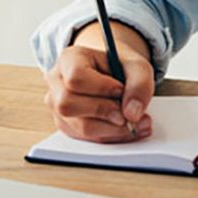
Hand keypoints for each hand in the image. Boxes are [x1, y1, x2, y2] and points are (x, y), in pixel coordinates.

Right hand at [42, 21, 154, 142]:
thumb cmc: (121, 67)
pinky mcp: (67, 125)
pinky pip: (86, 138)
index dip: (101, 88)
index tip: (121, 90)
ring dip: (112, 129)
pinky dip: (110, 136)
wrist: (113, 75)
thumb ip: (140, 84)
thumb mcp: (137, 66)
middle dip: (104, 112)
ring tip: (135, 123)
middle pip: (68, 105)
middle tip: (128, 114)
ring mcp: (57, 106)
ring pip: (79, 126)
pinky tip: (127, 129)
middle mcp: (57, 82)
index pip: (75, 77)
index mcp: (69, 59)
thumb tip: (132, 114)